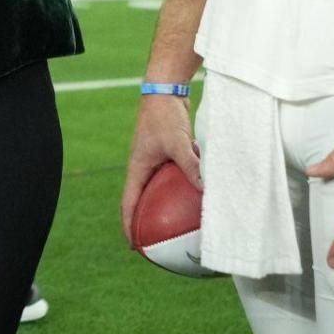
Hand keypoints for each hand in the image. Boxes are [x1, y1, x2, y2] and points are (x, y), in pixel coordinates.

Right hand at [120, 94, 201, 243]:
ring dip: (165, 205)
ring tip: (179, 224)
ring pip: (158, 189)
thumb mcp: (178, 142)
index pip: (128, 203)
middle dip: (146, 221)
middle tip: (156, 242)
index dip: (129, 226)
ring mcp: (155, 159)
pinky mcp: (167, 152)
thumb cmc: (165, 114)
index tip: (134, 246)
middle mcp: (143, 166)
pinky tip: (199, 195)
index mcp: (137, 167)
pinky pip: (173, 176)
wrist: (165, 88)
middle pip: (142, 200)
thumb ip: (191, 165)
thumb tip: (205, 188)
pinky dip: (181, 187)